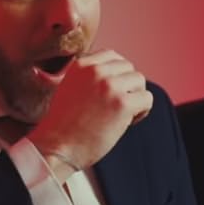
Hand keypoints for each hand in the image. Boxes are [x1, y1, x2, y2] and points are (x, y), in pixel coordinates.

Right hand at [27, 49, 152, 180]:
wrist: (57, 148)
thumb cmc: (63, 126)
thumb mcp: (68, 88)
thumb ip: (88, 76)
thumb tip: (116, 74)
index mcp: (81, 65)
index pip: (113, 56)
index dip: (117, 75)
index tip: (110, 93)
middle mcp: (96, 71)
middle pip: (129, 68)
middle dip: (127, 87)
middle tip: (116, 108)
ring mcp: (110, 86)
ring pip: (140, 81)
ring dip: (135, 98)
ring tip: (121, 115)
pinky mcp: (122, 104)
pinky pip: (147, 99)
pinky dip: (142, 111)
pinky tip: (127, 122)